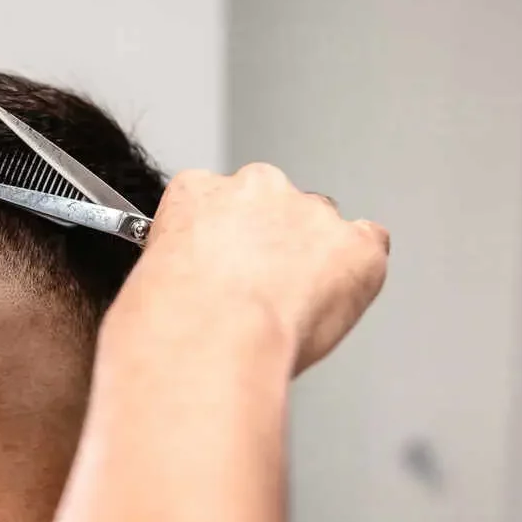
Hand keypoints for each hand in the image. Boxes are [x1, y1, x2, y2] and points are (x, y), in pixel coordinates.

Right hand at [110, 163, 389, 374]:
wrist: (210, 333)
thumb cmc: (175, 317)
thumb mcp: (152, 274)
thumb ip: (185, 260)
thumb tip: (198, 286)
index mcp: (198, 190)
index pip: (217, 200)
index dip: (223, 240)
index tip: (223, 267)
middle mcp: (257, 187)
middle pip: (274, 205)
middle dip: (271, 242)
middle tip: (258, 292)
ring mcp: (310, 213)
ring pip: (321, 227)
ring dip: (312, 259)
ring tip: (289, 311)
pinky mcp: (355, 246)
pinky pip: (369, 247)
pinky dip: (357, 272)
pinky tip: (334, 299)